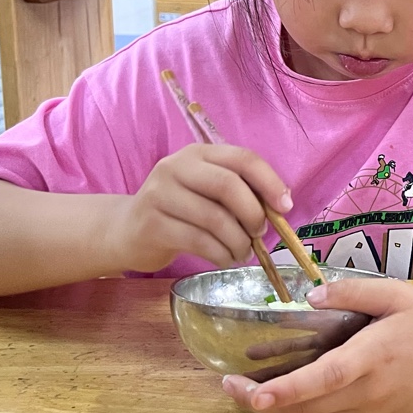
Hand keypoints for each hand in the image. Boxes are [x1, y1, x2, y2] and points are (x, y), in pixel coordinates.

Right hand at [106, 144, 290, 271]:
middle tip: (260, 233)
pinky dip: (220, 254)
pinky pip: (198, 241)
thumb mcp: (208, 192)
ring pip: (214, 218)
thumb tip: (282, 205)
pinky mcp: (151, 224)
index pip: (242, 158)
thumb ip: (241, 192)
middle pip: (228, 185)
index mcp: (198, 154)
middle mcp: (175, 167)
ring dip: (238, 241)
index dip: (269, 182)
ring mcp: (159, 194)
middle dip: (253, 213)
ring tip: (243, 252)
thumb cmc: (181, 211)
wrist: (127, 231)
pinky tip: (225, 259)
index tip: (285, 207)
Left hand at [222, 278, 412, 412]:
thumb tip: (310, 297)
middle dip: (261, 403)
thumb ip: (352, 291)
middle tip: (229, 386)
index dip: (286, 390)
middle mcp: (368, 392)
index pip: (322, 378)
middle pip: (306, 409)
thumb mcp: (396, 295)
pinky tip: (284, 401)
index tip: (252, 393)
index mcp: (372, 357)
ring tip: (247, 394)